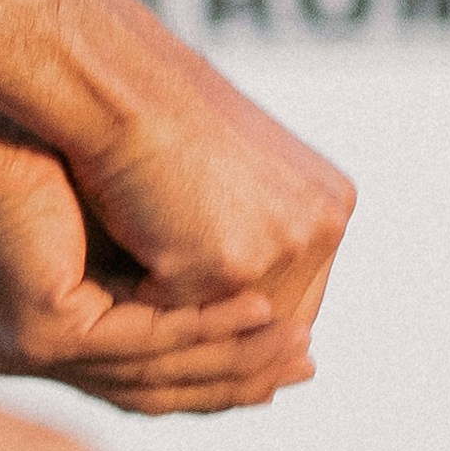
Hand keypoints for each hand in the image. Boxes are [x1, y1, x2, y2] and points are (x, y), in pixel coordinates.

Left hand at [0, 144, 340, 426]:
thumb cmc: (61, 151)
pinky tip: (257, 308)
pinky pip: (138, 339)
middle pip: (162, 382)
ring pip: (156, 367)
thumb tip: (266, 294)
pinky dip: (201, 325)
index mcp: (51, 334)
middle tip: (307, 366)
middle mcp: (34, 355)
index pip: (157, 371)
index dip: (229, 367)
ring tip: (298, 342)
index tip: (298, 354)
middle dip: (241, 373)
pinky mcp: (38, 334)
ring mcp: (33, 351)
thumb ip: (181, 266)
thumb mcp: (134, 221)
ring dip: (233, 355)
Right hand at [56, 49, 356, 416]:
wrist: (118, 84)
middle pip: (286, 321)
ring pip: (236, 327)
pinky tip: (120, 307)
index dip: (260, 322)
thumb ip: (242, 224)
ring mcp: (283, 247)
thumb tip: (228, 278)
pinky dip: (154, 316)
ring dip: (193, 332)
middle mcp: (322, 224)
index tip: (219, 337)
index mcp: (331, 202)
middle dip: (238, 345)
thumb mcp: (220, 175)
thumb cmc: (152, 115)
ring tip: (143, 340)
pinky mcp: (229, 264)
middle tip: (186, 366)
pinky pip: (187, 318)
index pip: (305, 290)